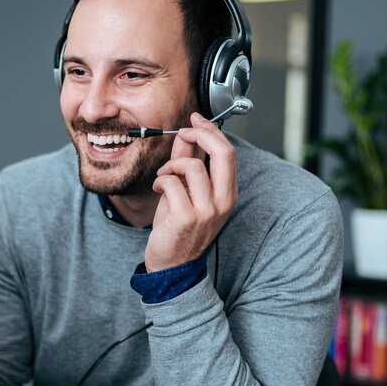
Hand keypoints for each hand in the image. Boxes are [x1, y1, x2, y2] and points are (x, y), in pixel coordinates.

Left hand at [145, 112, 237, 272]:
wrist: (171, 266)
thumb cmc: (178, 229)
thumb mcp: (185, 191)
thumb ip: (186, 162)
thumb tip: (185, 136)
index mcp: (227, 194)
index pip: (228, 152)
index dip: (211, 131)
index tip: (194, 120)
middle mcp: (223, 202)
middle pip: (223, 153)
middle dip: (200, 134)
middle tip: (183, 132)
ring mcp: (207, 211)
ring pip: (192, 166)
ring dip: (171, 165)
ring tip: (164, 176)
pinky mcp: (187, 217)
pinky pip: (172, 183)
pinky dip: (160, 181)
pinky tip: (158, 189)